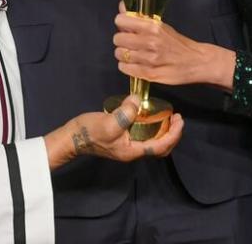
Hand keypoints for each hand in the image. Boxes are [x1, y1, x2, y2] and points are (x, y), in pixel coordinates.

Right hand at [43, 95, 183, 169]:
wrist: (71, 138)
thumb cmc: (90, 132)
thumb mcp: (109, 121)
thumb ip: (126, 112)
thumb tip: (137, 100)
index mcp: (133, 151)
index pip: (161, 147)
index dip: (174, 134)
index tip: (179, 119)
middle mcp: (133, 151)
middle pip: (160, 148)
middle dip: (172, 134)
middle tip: (177, 118)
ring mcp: (127, 146)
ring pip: (153, 143)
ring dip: (163, 131)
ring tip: (167, 116)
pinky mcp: (122, 140)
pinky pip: (144, 137)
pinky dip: (152, 128)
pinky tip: (149, 116)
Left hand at [113, 11, 235, 90]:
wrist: (197, 61)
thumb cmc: (178, 42)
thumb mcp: (161, 26)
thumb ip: (140, 18)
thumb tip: (122, 7)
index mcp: (153, 26)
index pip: (121, 20)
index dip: (121, 24)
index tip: (126, 27)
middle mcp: (149, 42)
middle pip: (117, 39)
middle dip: (122, 40)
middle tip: (130, 43)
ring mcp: (149, 59)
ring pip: (120, 55)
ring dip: (124, 54)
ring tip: (133, 54)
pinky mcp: (149, 74)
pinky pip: (125, 69)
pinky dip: (127, 66)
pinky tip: (135, 64)